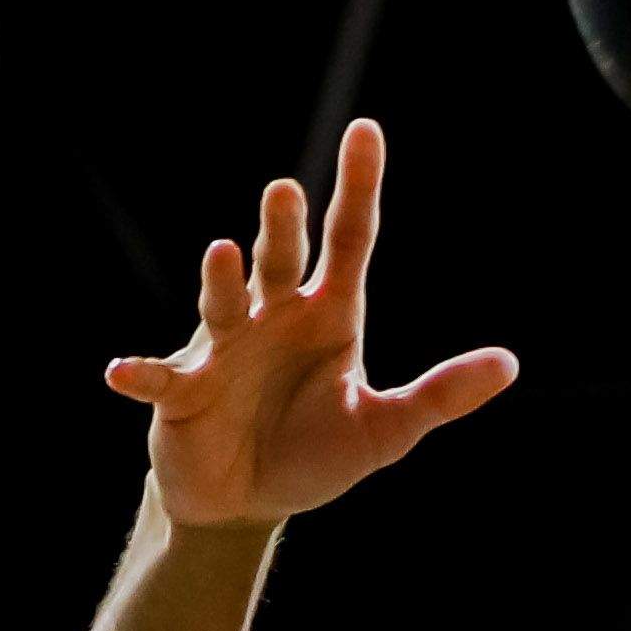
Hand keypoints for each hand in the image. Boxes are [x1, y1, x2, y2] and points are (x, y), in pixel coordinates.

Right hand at [103, 118, 516, 532]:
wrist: (246, 501)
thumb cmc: (314, 453)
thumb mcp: (385, 429)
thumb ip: (440, 397)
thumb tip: (509, 364)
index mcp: (328, 314)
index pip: (349, 238)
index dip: (357, 187)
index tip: (366, 130)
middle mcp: (274, 316)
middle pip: (282, 259)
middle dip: (282, 226)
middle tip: (286, 190)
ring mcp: (224, 349)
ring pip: (222, 303)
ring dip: (221, 281)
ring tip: (221, 252)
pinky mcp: (183, 393)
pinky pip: (162, 379)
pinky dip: (142, 375)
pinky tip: (121, 373)